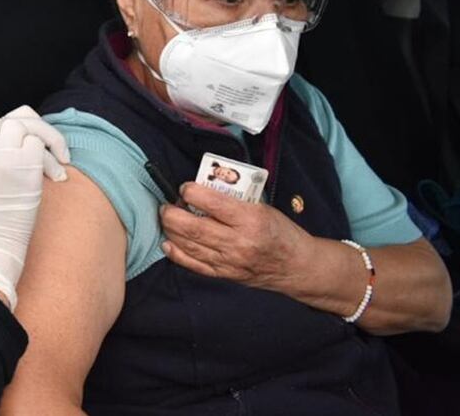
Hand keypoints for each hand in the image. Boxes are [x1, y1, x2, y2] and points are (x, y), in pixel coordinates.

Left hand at [159, 182, 312, 291]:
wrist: (296, 266)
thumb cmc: (280, 232)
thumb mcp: (262, 207)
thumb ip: (233, 199)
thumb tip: (202, 189)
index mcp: (251, 219)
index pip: (212, 203)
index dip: (191, 192)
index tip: (185, 188)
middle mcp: (238, 242)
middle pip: (193, 227)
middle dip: (172, 213)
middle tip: (167, 205)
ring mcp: (230, 262)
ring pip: (189, 245)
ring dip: (171, 230)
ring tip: (167, 218)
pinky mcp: (224, 275)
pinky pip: (193, 264)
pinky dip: (176, 253)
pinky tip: (168, 242)